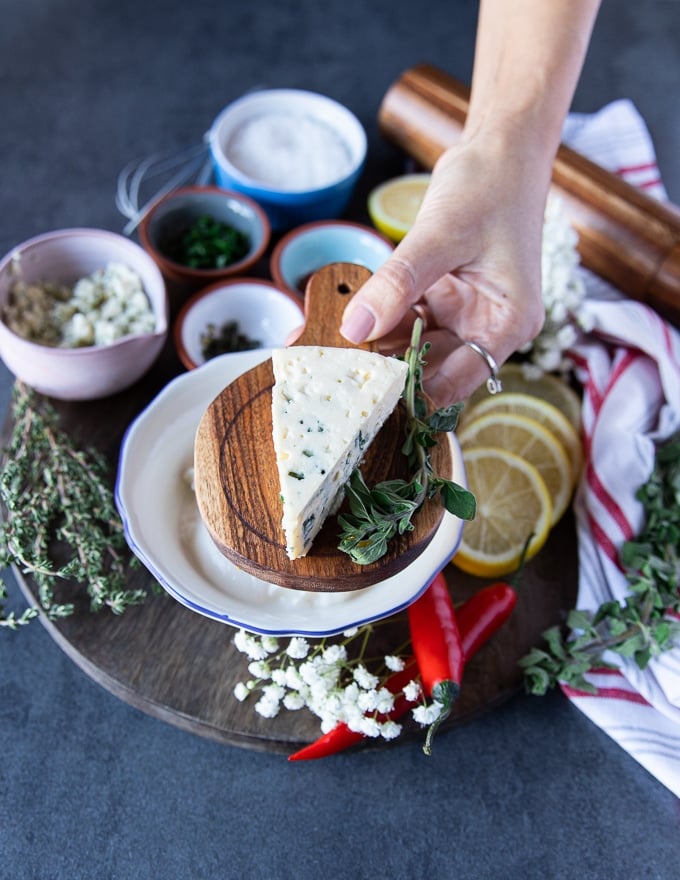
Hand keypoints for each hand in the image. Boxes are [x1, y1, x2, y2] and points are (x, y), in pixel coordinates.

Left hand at [339, 134, 546, 406]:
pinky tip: (334, 324)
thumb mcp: (441, 234)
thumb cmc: (489, 185)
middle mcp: (486, 327)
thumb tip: (355, 327)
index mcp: (506, 323)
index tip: (360, 397)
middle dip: (379, 371)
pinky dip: (374, 320)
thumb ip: (398, 282)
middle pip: (429, 366)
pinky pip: (403, 318)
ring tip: (319, 354)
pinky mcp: (442, 299)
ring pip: (410, 344)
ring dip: (370, 347)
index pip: (456, 380)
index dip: (410, 392)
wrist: (501, 148)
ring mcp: (463, 314)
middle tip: (325, 376)